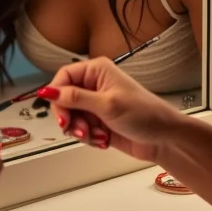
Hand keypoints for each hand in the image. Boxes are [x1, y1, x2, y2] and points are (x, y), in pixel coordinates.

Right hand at [40, 57, 182, 161]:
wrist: (164, 139)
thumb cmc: (144, 114)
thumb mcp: (106, 104)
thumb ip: (74, 98)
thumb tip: (47, 91)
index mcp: (96, 71)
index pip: (63, 77)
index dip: (57, 94)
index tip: (60, 113)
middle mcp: (94, 85)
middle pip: (64, 99)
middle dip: (69, 117)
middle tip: (78, 130)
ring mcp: (96, 105)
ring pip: (71, 117)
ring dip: (80, 130)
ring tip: (96, 135)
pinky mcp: (98, 122)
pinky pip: (81, 130)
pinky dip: (88, 137)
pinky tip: (103, 139)